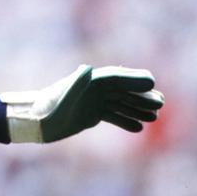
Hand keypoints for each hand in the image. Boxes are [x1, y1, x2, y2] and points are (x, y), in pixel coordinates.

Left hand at [1, 65, 164, 142]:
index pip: (115, 77)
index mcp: (88, 80)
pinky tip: (138, 128)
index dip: (133, 79)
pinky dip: (125, 120)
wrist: (35, 123)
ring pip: (119, 103)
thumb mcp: (61, 98)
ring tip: (155, 117)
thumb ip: (75, 84)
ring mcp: (91, 101)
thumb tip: (87, 68)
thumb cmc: (47, 110)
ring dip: (137, 109)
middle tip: (161, 103)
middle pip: (121, 90)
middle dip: (141, 96)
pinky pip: (112, 115)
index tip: (152, 81)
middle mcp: (91, 88)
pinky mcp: (89, 114)